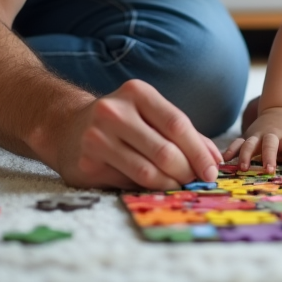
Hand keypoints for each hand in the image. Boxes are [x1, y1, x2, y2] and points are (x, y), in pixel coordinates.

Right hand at [44, 79, 222, 190]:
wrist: (66, 126)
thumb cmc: (121, 122)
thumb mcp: (149, 115)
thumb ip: (183, 133)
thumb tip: (215, 159)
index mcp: (137, 93)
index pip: (177, 124)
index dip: (199, 151)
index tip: (213, 170)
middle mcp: (115, 111)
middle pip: (165, 150)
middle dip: (187, 171)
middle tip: (196, 181)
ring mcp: (97, 137)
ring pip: (147, 171)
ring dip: (170, 183)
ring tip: (178, 185)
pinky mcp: (86, 162)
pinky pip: (127, 182)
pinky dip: (148, 188)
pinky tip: (156, 187)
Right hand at [223, 107, 281, 173]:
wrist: (280, 112)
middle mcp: (272, 135)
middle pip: (269, 144)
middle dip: (268, 157)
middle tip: (268, 170)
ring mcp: (257, 135)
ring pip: (251, 143)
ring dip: (247, 155)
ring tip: (244, 168)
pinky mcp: (246, 135)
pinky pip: (237, 141)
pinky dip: (231, 149)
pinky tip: (225, 159)